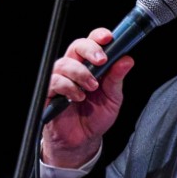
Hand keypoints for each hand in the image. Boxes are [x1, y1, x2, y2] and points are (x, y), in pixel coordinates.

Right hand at [40, 29, 134, 168]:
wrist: (81, 141)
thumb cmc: (95, 117)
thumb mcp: (112, 98)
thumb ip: (117, 79)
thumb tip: (127, 60)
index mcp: (91, 66)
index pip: (92, 42)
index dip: (99, 36)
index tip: (108, 38)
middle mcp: (75, 68)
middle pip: (77, 46)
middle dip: (90, 49)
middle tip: (102, 60)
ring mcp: (61, 79)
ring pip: (65, 63)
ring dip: (81, 73)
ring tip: (92, 88)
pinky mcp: (49, 92)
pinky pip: (55, 81)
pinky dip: (69, 87)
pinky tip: (78, 97)